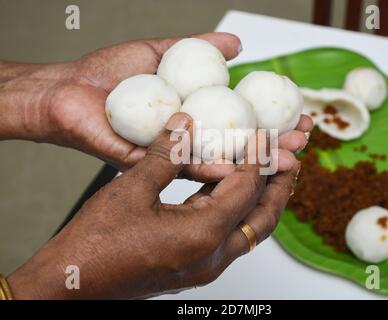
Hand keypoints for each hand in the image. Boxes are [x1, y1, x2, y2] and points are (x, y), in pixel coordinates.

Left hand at [0, 33, 311, 178]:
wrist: (69, 89)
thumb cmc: (109, 74)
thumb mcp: (164, 52)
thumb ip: (200, 48)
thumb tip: (237, 45)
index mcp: (193, 117)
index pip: (241, 122)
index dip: (272, 120)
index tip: (301, 116)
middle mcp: (187, 139)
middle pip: (236, 146)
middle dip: (272, 145)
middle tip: (302, 142)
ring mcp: (170, 156)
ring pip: (217, 163)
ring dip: (253, 162)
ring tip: (285, 159)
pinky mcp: (150, 167)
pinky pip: (183, 168)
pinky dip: (211, 169)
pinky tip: (238, 169)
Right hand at [7, 113, 299, 298]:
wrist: (72, 283)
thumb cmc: (96, 244)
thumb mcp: (131, 189)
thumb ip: (165, 154)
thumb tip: (184, 122)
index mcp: (203, 234)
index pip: (246, 188)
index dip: (257, 157)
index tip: (263, 135)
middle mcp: (212, 256)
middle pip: (264, 217)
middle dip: (280, 186)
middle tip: (291, 159)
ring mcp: (204, 265)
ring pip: (250, 229)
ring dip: (262, 199)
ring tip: (269, 171)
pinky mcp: (194, 265)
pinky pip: (229, 235)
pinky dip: (237, 210)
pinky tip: (229, 189)